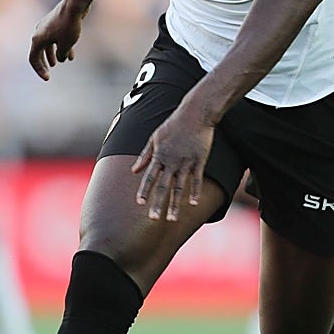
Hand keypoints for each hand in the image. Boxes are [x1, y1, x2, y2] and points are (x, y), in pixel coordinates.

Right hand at [28, 0, 86, 79]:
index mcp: (37, 39)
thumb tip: (60, 58)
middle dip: (44, 62)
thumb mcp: (65, 45)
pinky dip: (61, 45)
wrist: (75, 5)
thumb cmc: (69, 26)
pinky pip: (55, 37)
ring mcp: (47, 26)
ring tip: (60, 62)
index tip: (48, 78)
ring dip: (53, 54)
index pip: (33, 58)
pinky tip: (71, 54)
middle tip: (48, 72)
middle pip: (38, 51)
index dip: (39, 70)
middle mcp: (39, 32)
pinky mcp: (56, 22)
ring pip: (48, 43)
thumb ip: (60, 55)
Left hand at [131, 105, 212, 220]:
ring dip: (175, 204)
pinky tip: (193, 204)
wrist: (195, 114)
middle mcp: (171, 161)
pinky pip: (197, 180)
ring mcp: (186, 162)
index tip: (140, 203)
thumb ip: (144, 155)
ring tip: (172, 219)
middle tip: (153, 219)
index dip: (144, 190)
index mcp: (159, 156)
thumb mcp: (154, 138)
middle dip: (157, 204)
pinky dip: (195, 192)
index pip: (150, 177)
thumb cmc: (172, 125)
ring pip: (179, 187)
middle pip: (163, 186)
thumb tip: (134, 170)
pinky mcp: (199, 161)